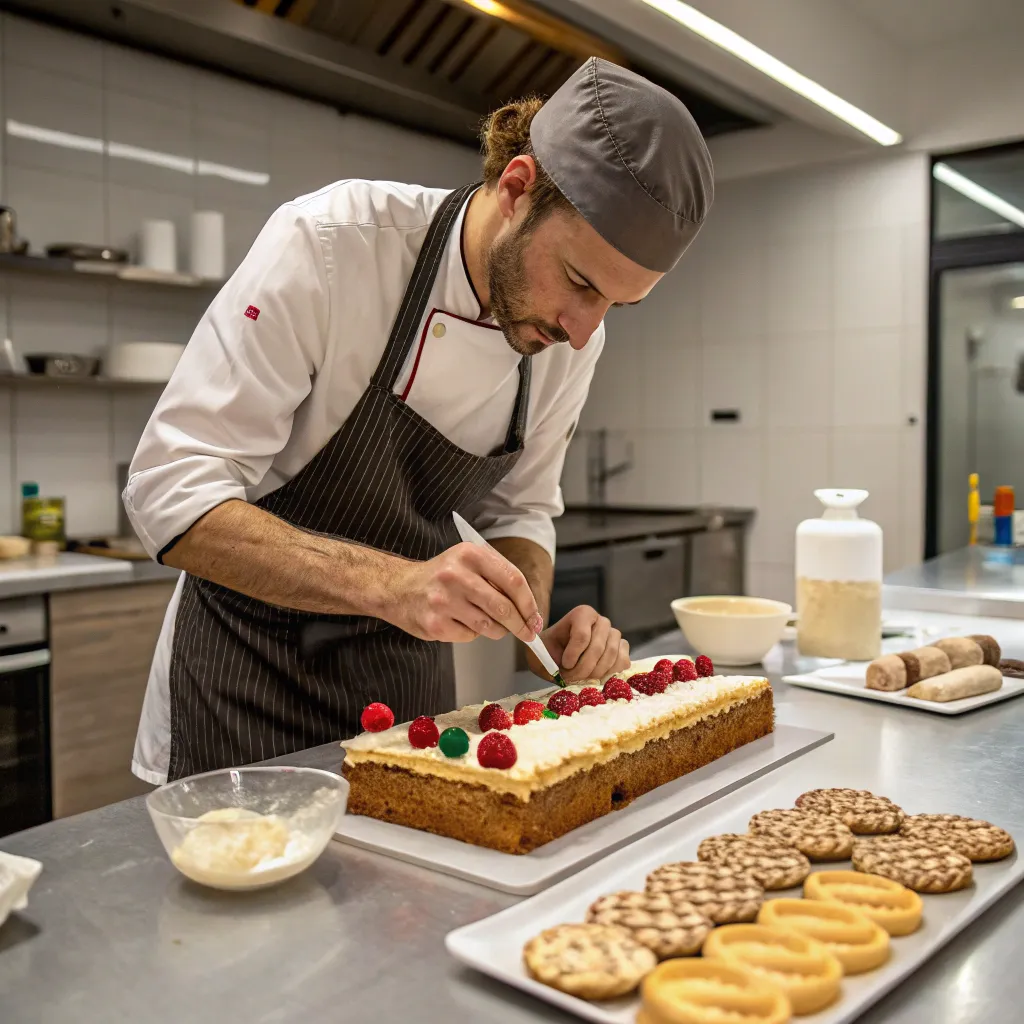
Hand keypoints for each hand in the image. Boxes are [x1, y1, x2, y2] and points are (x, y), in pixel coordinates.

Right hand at [386, 543, 542, 643]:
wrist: (398, 588)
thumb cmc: (441, 576)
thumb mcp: (468, 562)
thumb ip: (497, 578)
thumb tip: (529, 611)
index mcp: (469, 554)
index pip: (513, 580)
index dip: (529, 603)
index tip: (535, 618)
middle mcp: (456, 575)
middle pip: (504, 608)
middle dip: (520, 625)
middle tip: (527, 633)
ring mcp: (444, 601)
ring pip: (489, 626)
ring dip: (496, 630)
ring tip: (485, 621)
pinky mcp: (435, 624)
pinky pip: (468, 636)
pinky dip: (471, 634)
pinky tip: (459, 622)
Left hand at [530, 605, 629, 682]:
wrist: (558, 659)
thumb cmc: (549, 653)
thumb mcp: (541, 653)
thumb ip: (547, 659)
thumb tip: (561, 669)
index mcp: (582, 614)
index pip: (582, 635)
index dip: (573, 654)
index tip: (564, 664)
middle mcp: (602, 621)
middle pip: (598, 647)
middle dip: (583, 668)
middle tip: (571, 678)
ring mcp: (614, 635)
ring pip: (611, 655)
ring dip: (595, 673)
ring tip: (581, 678)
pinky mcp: (622, 649)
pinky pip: (623, 662)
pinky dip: (610, 673)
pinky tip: (595, 676)